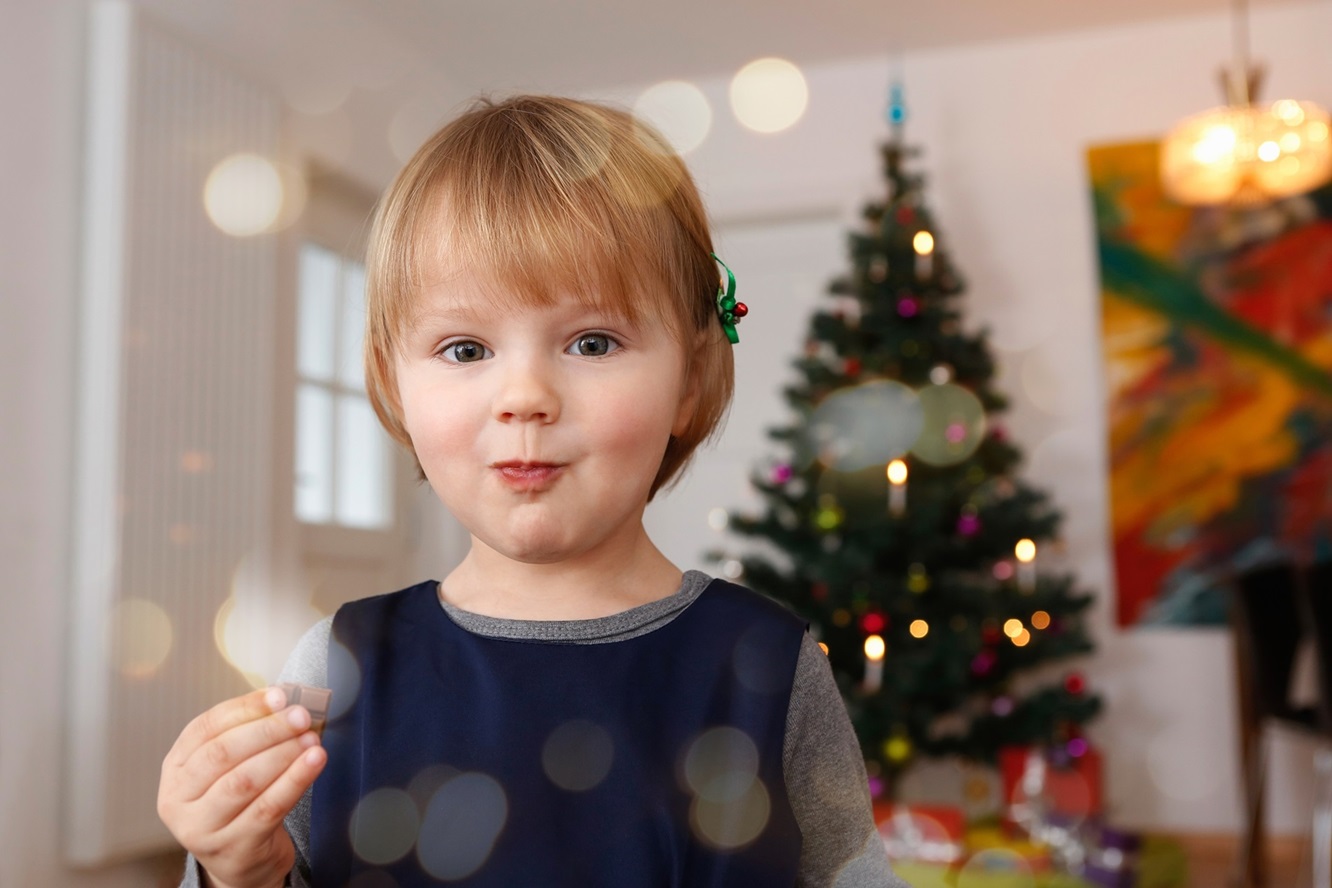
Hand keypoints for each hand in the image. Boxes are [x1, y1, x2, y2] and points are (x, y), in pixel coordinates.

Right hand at [158, 687, 326, 887]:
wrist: (242, 860)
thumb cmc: (238, 803)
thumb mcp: (228, 768)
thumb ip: (248, 732)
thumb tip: (283, 696)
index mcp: (175, 768)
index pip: (206, 727)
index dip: (245, 708)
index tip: (280, 695)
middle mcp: (178, 800)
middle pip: (223, 753)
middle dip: (267, 729)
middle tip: (301, 716)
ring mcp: (202, 829)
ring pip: (245, 782)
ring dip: (283, 754)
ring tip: (311, 739)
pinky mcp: (234, 849)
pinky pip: (268, 808)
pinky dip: (294, 781)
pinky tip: (315, 762)